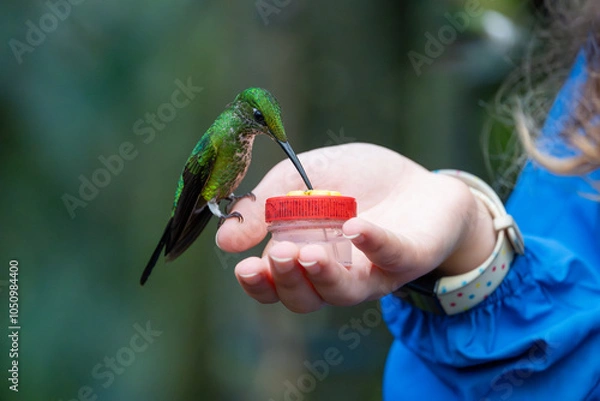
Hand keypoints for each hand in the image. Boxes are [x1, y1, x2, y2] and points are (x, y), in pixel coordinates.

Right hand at [216, 143, 494, 312]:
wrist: (414, 178)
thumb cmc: (354, 181)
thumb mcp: (300, 178)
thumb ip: (265, 206)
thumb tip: (224, 241)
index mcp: (303, 257)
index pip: (274, 285)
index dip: (258, 283)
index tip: (244, 267)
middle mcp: (335, 274)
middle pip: (306, 298)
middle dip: (288, 280)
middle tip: (278, 254)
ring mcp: (373, 271)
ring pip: (344, 292)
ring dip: (324, 276)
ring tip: (308, 252)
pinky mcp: (408, 257)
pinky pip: (391, 257)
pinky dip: (372, 244)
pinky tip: (355, 228)